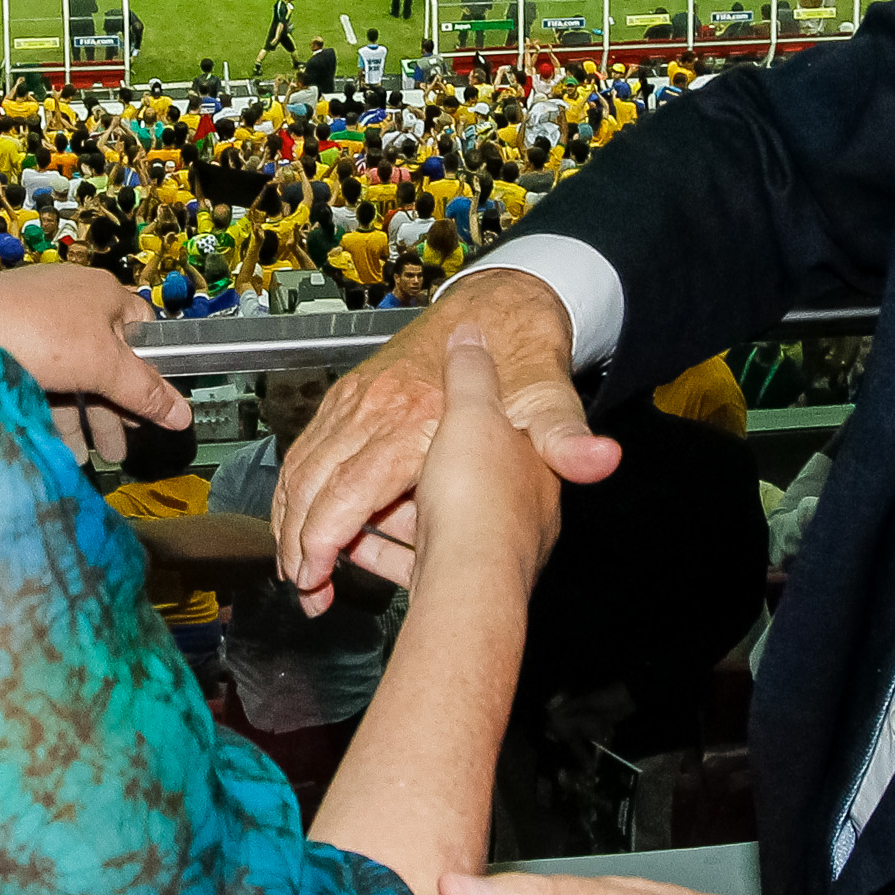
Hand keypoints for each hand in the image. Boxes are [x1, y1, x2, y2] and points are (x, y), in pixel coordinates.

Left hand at [0, 264, 189, 463]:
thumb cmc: (40, 336)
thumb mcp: (103, 367)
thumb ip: (145, 392)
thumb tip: (185, 415)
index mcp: (105, 294)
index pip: (144, 334)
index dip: (151, 373)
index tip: (150, 411)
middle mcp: (74, 301)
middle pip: (108, 360)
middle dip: (114, 408)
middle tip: (119, 448)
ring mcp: (38, 318)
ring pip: (74, 373)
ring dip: (83, 417)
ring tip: (84, 458)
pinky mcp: (8, 337)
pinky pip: (43, 376)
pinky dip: (53, 408)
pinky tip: (55, 443)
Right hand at [276, 271, 618, 615]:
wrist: (504, 304)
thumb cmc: (525, 360)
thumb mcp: (548, 402)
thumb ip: (563, 439)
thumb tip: (601, 460)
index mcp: (418, 418)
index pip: (353, 486)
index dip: (327, 535)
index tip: (314, 576)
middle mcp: (379, 408)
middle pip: (316, 480)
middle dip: (299, 540)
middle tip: (302, 589)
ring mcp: (361, 402)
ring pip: (305, 465)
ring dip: (292, 520)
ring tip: (298, 573)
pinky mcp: (354, 401)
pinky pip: (311, 450)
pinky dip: (298, 491)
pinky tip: (306, 527)